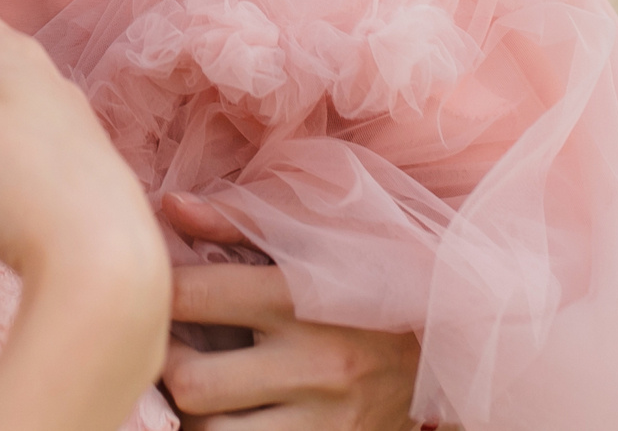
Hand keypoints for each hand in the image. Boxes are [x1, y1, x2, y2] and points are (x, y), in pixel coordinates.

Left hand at [159, 194, 425, 430]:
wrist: (459, 337)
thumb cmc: (376, 273)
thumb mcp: (320, 236)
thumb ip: (238, 223)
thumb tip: (168, 207)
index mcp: (302, 295)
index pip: (191, 297)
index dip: (159, 294)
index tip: (158, 290)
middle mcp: (315, 362)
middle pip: (190, 381)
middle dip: (171, 365)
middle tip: (177, 347)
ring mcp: (328, 420)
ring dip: (198, 415)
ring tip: (207, 387)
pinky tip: (235, 414)